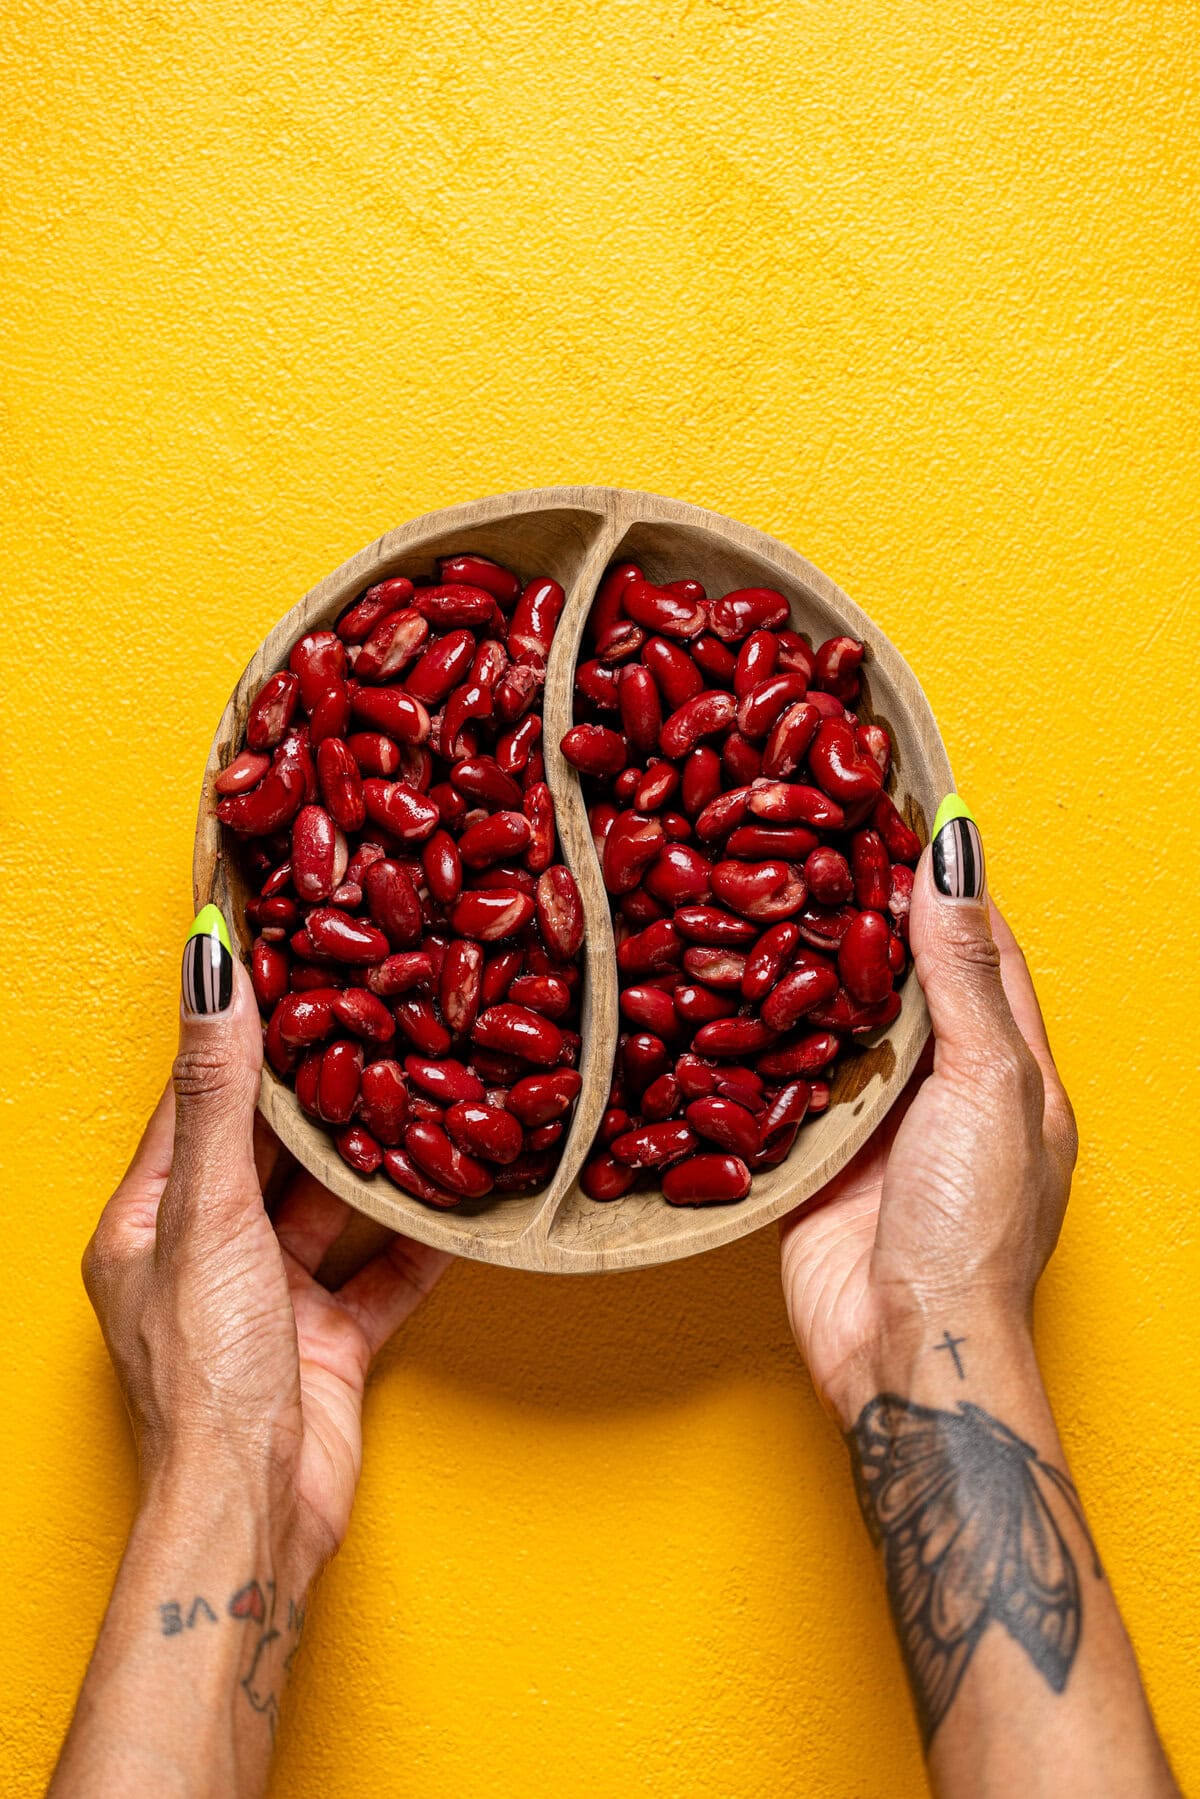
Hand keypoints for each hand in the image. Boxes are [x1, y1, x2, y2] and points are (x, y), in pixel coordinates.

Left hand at [82, 906, 449, 1579]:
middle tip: (375, 1015)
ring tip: (426, 1090)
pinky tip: (459, 1193)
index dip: (238, 1031)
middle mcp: (208, 1251)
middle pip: (271, 1149)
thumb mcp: (209, 1210)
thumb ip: (221, 1093)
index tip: (284, 964)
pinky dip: (419, 1236)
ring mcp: (271, 1295)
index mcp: (150, 1217)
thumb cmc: (206, 1365)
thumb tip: (209, 972)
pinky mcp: (329, 1336)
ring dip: (376, 1160)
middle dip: (321, 1090)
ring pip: (331, 1207)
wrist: (256, 1506)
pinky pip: (381, 1270)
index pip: (197, 1098)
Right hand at [780, 806, 1077, 1423]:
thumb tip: (953, 860)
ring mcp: (873, 1114)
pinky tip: (716, 981)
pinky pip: (777, 1075)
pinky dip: (753, 1032)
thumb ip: (962, 974)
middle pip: (895, 970)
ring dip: (797, 961)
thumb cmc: (974, 1225)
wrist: (905, 1345)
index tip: (900, 805)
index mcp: (1004, 1057)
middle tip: (803, 832)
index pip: (976, 940)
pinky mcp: (811, 1148)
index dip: (943, 874)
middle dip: (855, 906)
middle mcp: (939, 1078)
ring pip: (830, 1016)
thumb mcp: (988, 1083)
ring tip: (750, 883)